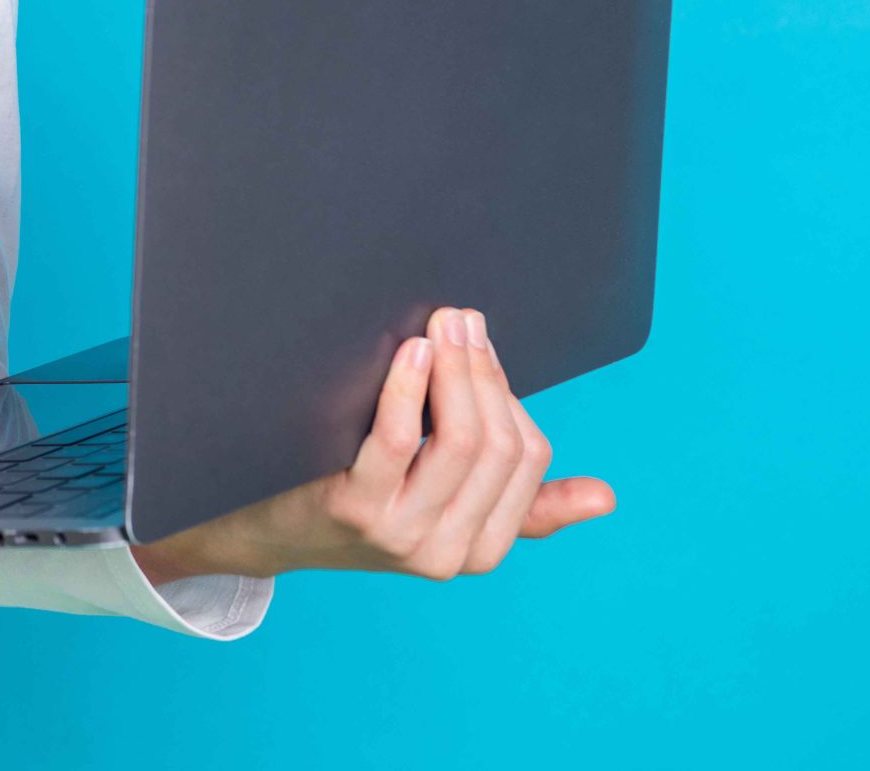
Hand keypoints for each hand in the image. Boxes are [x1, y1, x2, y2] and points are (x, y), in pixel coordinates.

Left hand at [130, 305, 614, 584]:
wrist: (264, 528)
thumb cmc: (358, 499)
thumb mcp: (440, 502)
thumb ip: (518, 500)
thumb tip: (605, 498)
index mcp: (480, 547)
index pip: (527, 457)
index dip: (506, 393)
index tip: (479, 344)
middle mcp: (448, 551)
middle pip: (498, 445)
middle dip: (483, 371)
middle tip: (461, 318)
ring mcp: (402, 536)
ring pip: (460, 440)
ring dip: (455, 371)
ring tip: (441, 324)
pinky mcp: (355, 511)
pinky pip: (399, 440)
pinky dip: (410, 387)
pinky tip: (409, 350)